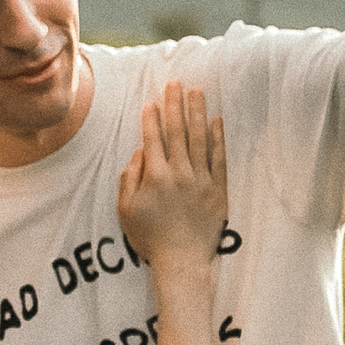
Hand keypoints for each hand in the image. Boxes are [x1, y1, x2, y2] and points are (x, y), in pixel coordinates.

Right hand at [115, 80, 228, 275]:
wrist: (182, 262)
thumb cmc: (150, 238)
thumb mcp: (126, 210)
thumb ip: (129, 178)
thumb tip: (139, 152)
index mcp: (155, 177)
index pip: (153, 137)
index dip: (151, 117)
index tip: (151, 101)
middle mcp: (179, 173)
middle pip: (177, 131)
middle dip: (175, 104)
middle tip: (175, 82)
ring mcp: (201, 180)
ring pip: (199, 138)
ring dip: (197, 112)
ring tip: (197, 91)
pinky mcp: (218, 190)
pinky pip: (219, 158)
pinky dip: (218, 137)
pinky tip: (217, 120)